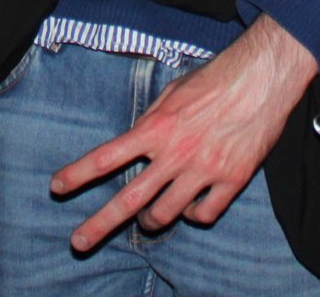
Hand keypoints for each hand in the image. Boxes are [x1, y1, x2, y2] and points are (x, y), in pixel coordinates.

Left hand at [50, 14, 313, 252]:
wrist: (262, 79)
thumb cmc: (216, 78)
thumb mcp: (173, 91)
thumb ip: (151, 119)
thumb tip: (135, 138)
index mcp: (156, 128)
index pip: (107, 156)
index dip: (78, 173)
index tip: (57, 187)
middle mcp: (175, 154)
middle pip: (130, 199)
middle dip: (100, 224)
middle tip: (79, 242)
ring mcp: (203, 171)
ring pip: (166, 214)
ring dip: (152, 221)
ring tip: (149, 221)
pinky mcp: (230, 181)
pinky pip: (204, 214)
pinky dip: (194, 215)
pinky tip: (192, 207)